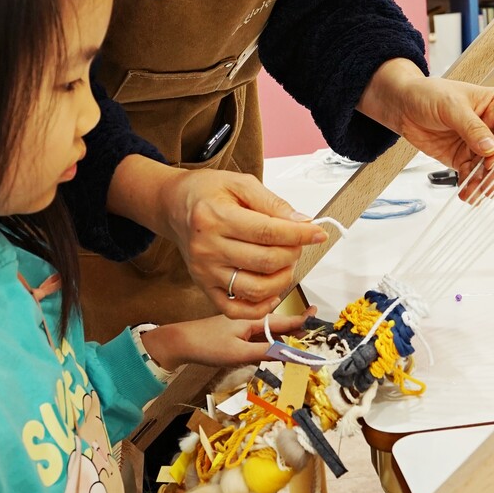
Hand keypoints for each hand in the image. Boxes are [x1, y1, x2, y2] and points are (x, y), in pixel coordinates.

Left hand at [140, 310, 309, 372]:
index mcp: (255, 319)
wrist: (180, 343)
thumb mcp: (238, 353)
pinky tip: (279, 348)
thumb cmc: (208, 345)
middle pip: (282, 325)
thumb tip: (293, 354)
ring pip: (273, 331)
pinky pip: (262, 336)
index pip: (287, 320)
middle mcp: (252, 319)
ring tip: (305, 344)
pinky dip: (273, 342)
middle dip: (300, 332)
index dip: (305, 322)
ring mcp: (245, 326)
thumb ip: (266, 353)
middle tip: (318, 339)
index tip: (322, 320)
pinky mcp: (238, 334)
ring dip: (288, 338)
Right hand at [158, 169, 326, 317]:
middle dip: (292, 254)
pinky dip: (261, 306)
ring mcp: (205, 272)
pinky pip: (236, 309)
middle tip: (296, 243)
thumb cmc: (208, 193)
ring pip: (256, 289)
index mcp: (215, 217)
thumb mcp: (240, 183)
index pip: (268, 232)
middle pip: (266, 261)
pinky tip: (271, 290)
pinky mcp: (204, 287)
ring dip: (282, 279)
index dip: (300, 234)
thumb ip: (272, 203)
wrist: (175, 207)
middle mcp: (207, 248)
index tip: (318, 232)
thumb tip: (302, 223)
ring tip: (284, 263)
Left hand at [362, 59, 493, 194]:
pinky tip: (467, 192)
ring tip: (473, 192)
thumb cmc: (429, 93)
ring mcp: (478, 144)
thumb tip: (490, 147)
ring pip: (489, 168)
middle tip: (483, 182)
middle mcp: (492, 126)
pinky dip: (470, 185)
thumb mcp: (452, 106)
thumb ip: (472, 127)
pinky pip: (472, 174)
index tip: (492, 160)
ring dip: (483, 182)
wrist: (403, 105)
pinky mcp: (464, 157)